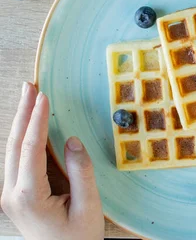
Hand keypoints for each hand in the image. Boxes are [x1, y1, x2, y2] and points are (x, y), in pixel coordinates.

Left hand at [1, 82, 103, 239]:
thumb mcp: (88, 207)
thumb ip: (81, 172)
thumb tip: (73, 141)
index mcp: (28, 197)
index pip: (31, 149)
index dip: (38, 120)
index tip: (44, 96)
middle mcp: (12, 194)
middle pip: (15, 144)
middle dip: (24, 112)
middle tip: (30, 86)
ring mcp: (10, 196)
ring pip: (12, 150)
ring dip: (22, 122)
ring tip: (30, 97)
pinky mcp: (17, 196)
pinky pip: (17, 160)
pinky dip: (24, 137)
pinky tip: (31, 124)